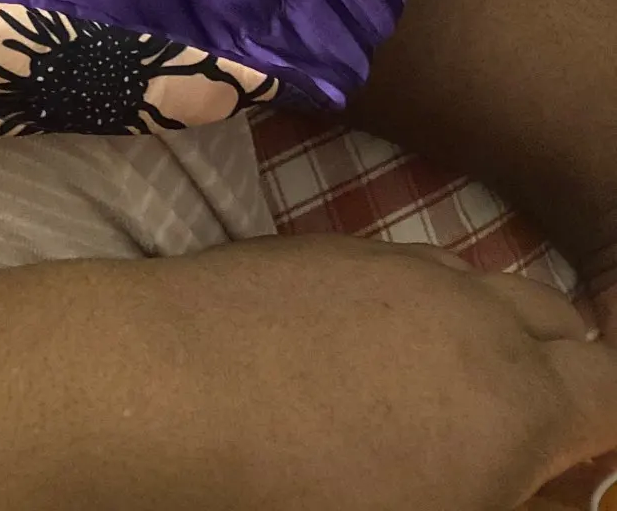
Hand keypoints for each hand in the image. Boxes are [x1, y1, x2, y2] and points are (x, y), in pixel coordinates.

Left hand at [132, 234, 616, 510]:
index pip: (616, 391)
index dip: (608, 423)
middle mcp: (470, 312)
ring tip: (440, 397)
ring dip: (485, 332)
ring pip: (478, 284)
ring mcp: (391, 265)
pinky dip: (410, 307)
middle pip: (560, 323)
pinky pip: (400, 269)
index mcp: (519, 401)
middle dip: (565, 372)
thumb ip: (492, 491)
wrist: (163, 389)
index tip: (580, 458)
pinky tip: (356, 359)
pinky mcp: (320, 248)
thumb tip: (508, 476)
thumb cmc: (302, 499)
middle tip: (527, 435)